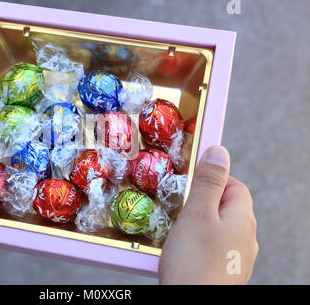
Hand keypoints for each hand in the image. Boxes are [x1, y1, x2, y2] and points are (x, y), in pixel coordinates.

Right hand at [159, 145, 257, 283]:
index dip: (211, 179)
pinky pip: (212, 248)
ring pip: (217, 229)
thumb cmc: (193, 262)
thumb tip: (219, 152)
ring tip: (178, 232)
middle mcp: (245, 238)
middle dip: (201, 203)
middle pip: (225, 207)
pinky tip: (183, 252)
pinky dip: (198, 245)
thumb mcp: (197, 213)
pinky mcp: (225, 272)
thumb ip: (207, 182)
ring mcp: (237, 257)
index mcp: (242, 218)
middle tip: (180, 210)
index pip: (234, 185)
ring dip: (197, 225)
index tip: (189, 183)